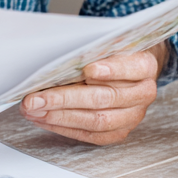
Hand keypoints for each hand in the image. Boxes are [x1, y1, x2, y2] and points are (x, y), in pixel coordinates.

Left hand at [20, 42, 167, 144]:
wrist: (129, 69)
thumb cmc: (110, 53)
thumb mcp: (105, 43)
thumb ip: (88, 50)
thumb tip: (53, 60)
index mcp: (144, 65)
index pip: (132, 67)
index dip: (111, 69)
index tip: (88, 69)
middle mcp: (143, 92)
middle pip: (104, 97)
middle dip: (64, 99)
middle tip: (35, 98)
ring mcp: (133, 115)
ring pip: (97, 120)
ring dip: (59, 116)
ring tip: (33, 110)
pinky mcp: (120, 131)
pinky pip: (91, 135)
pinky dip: (63, 128)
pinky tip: (42, 119)